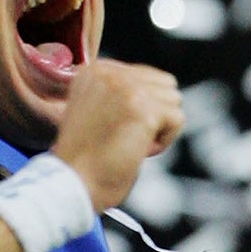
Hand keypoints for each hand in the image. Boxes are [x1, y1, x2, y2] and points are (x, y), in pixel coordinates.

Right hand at [48, 58, 182, 211]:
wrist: (74, 181)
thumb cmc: (85, 157)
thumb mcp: (94, 107)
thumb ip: (117, 90)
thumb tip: (159, 86)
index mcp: (94, 69)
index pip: (146, 75)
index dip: (140, 107)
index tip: (113, 126)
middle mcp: (109, 72)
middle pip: (164, 84)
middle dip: (154, 114)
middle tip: (125, 135)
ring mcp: (126, 88)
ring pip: (173, 100)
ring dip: (159, 127)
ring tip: (129, 141)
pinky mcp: (142, 109)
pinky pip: (177, 119)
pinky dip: (163, 141)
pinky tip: (136, 150)